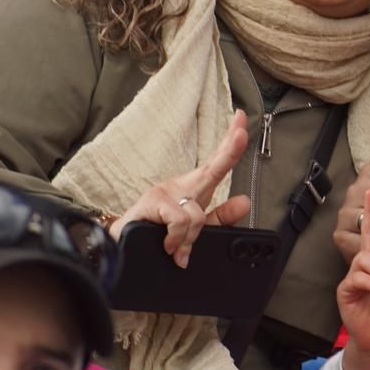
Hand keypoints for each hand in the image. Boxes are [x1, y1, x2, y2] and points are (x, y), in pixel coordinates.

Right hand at [109, 110, 251, 268]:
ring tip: (177, 248)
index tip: (241, 121)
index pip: (217, 163)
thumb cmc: (158, 234)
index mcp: (194, 190)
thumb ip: (222, 217)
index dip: (231, 144)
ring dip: (190, 238)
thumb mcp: (197, 229)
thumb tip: (245, 202)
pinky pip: (179, 221)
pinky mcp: (151, 202)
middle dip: (229, 151)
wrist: (124, 248)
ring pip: (196, 214)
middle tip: (241, 132)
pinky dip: (177, 238)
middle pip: (212, 167)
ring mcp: (164, 191)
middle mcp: (181, 186)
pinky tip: (169, 246)